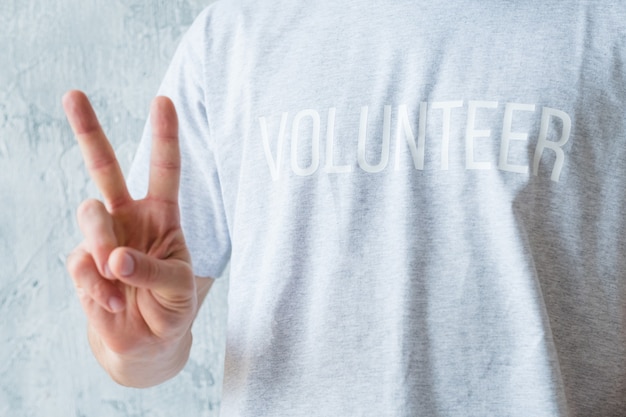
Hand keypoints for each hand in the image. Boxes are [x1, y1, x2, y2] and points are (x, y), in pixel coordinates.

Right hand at [63, 91, 204, 384]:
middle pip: (105, 168)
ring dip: (103, 246)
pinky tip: (112, 303)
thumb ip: (153, 271)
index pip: (165, 170)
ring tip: (118, 283)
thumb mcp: (179, 289)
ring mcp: (102, 239)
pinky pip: (79, 263)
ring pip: (89, 216)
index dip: (164, 135)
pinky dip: (97, 287)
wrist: (145, 344)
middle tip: (73, 94)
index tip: (163, 100)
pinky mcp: (82, 265)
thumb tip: (113, 258)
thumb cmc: (171, 308)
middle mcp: (129, 219)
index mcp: (162, 216)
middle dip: (89, 131)